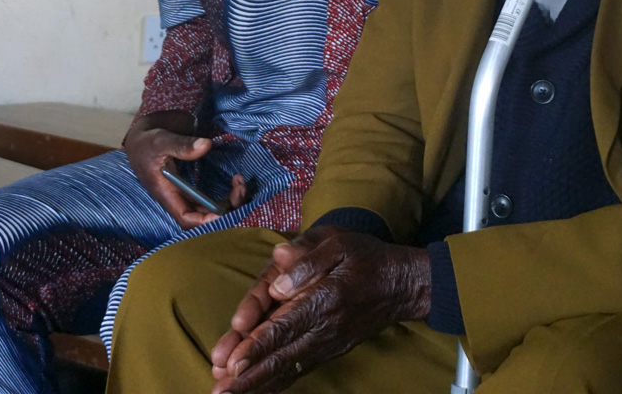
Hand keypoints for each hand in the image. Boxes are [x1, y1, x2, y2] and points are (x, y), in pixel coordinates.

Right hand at [123, 110, 247, 228]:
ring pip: (212, 209)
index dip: (207, 221)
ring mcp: (188, 193)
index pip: (187, 218)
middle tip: (241, 188)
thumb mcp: (161, 140)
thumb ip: (181, 145)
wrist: (144, 137)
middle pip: (205, 217)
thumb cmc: (147, 142)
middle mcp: (179, 198)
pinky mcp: (194, 185)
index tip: (226, 208)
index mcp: (167, 194)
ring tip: (241, 183)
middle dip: (227, 209)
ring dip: (231, 202)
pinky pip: (214, 198)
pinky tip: (236, 179)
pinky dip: (228, 193)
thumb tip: (206, 145)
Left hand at [210, 227, 430, 393]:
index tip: (233, 363)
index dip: (257, 346)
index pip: (285, 326)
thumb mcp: (339, 242)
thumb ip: (308, 259)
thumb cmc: (366, 257)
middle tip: (220, 393)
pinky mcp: (329, 350)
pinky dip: (276, 384)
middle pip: (280, 356)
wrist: (401, 285)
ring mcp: (327, 344)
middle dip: (248, 377)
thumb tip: (279, 279)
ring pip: (287, 368)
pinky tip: (255, 392)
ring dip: (257, 385)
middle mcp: (324, 328)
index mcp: (324, 298)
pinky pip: (298, 370)